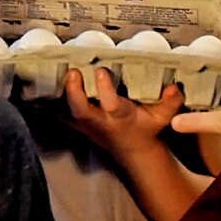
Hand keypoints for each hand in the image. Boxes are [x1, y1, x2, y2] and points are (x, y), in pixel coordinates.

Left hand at [63, 67, 181, 157]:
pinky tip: (46, 84)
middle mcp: (102, 122)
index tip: (100, 71)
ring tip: (58, 71)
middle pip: (82, 111)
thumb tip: (173, 87)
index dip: (104, 88)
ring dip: (61, 94)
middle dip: (74, 93)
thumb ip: (170, 102)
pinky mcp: (78, 125)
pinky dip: (53, 101)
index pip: (111, 104)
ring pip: (68, 113)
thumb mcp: (164, 116)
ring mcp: (87, 125)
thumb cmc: (147, 126)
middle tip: (73, 71)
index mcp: (122, 117)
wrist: (132, 148)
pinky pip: (61, 114)